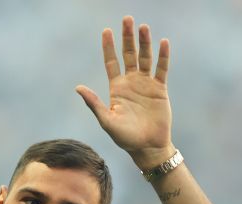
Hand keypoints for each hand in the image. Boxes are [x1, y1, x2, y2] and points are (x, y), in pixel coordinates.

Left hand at [76, 17, 174, 168]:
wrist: (147, 147)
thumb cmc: (125, 138)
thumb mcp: (107, 121)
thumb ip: (94, 103)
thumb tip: (78, 88)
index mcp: (117, 88)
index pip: (111, 62)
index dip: (108, 47)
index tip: (106, 31)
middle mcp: (131, 83)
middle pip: (129, 54)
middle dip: (127, 38)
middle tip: (126, 19)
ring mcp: (146, 84)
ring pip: (145, 58)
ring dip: (145, 43)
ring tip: (143, 27)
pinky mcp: (160, 89)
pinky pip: (162, 69)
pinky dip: (163, 56)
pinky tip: (163, 42)